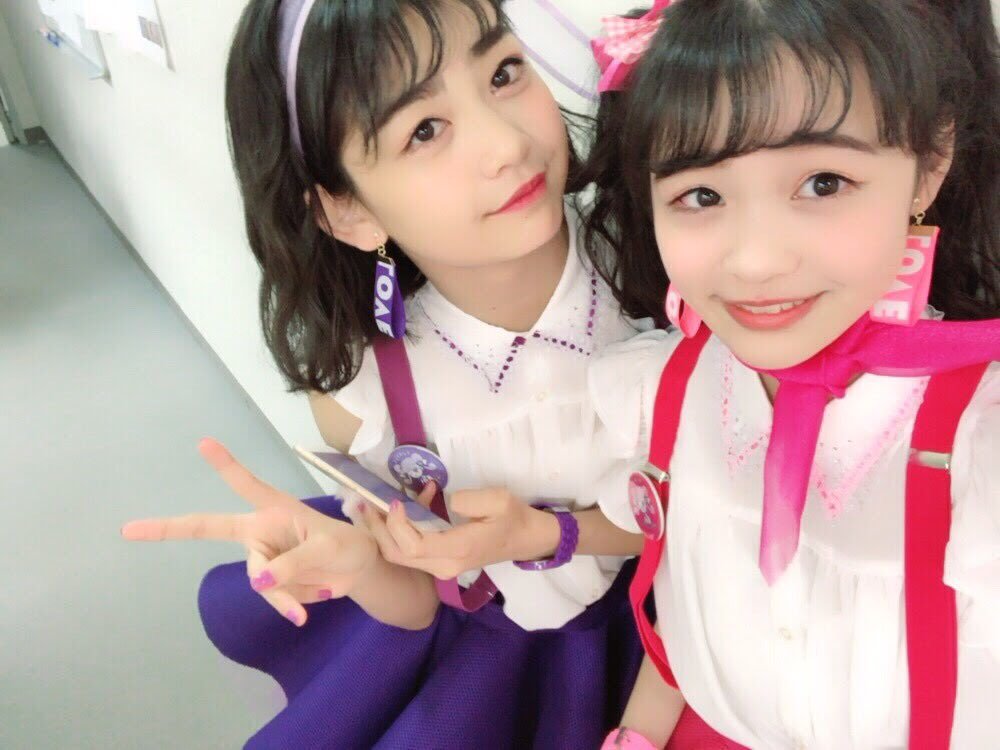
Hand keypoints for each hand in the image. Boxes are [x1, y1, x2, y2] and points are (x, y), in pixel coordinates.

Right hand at [121, 438, 377, 626]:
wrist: (358, 571)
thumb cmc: (345, 546)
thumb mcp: (327, 549)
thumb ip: (293, 562)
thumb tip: (258, 580)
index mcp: (273, 509)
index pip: (244, 484)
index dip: (225, 465)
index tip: (204, 443)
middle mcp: (259, 530)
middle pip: (209, 529)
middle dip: (167, 529)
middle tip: (129, 529)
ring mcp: (262, 556)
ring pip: (258, 579)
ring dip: (286, 593)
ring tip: (320, 590)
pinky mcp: (269, 581)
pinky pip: (272, 596)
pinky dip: (290, 605)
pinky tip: (303, 614)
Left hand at [366, 485, 558, 579]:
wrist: (527, 539)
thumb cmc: (513, 518)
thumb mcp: (498, 500)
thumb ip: (469, 500)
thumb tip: (443, 501)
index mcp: (457, 551)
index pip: (411, 546)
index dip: (395, 524)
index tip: (396, 500)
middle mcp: (443, 565)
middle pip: (396, 554)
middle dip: (377, 529)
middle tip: (367, 502)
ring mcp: (440, 567)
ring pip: (398, 555)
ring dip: (383, 530)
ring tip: (376, 504)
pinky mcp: (440, 562)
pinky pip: (409, 551)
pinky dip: (398, 531)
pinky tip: (406, 507)